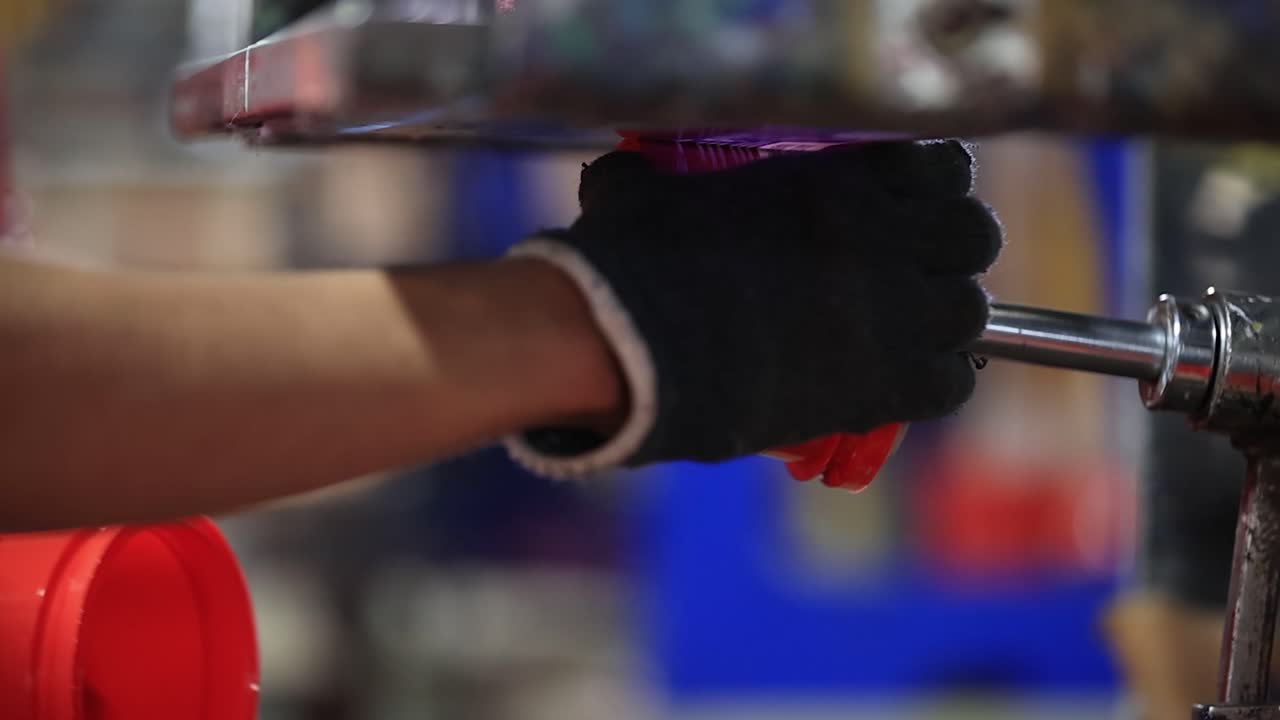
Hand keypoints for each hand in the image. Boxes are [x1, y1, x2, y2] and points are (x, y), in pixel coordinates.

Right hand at [506, 141, 1001, 476]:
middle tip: (914, 273)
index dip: (934, 189)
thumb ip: (647, 177)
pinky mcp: (887, 384)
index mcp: (837, 180)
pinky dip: (934, 384)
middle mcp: (884, 237)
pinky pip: (953, 384)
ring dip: (946, 322)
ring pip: (973, 311)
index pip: (942, 166)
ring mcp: (894, 313)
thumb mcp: (641, 196)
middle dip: (954, 252)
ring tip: (904, 334)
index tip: (910, 210)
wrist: (633, 346)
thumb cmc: (631, 262)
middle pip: (975, 234)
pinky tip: (898, 386)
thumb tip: (616, 177)